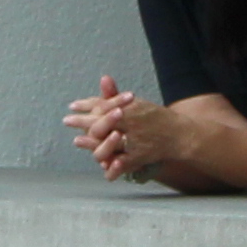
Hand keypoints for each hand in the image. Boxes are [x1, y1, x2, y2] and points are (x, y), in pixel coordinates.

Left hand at [64, 76, 198, 180]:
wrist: (179, 134)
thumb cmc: (154, 118)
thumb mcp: (136, 104)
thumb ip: (116, 96)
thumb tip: (103, 78)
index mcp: (129, 108)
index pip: (102, 105)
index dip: (85, 105)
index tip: (72, 106)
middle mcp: (130, 123)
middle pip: (100, 123)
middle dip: (82, 121)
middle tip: (67, 120)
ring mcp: (134, 141)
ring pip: (108, 144)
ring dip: (91, 143)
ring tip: (78, 140)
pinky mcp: (139, 156)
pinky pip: (123, 164)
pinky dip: (113, 168)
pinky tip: (103, 168)